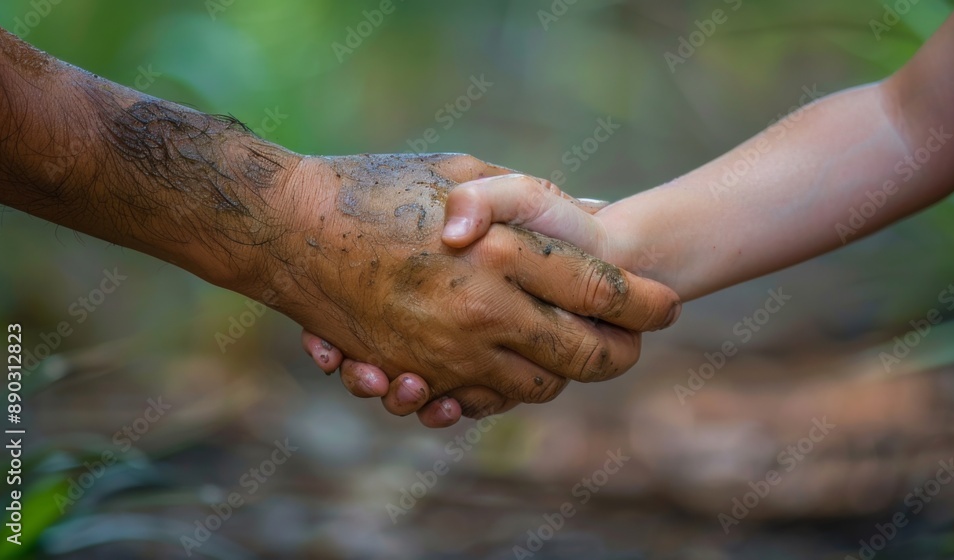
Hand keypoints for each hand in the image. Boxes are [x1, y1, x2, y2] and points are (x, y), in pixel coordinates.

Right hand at [300, 177, 617, 426]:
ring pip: (536, 387)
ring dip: (561, 375)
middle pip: (584, 354)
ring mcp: (447, 349)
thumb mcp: (458, 170)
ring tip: (570, 352)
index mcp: (502, 251)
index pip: (603, 290)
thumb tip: (582, 210)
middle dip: (621, 353)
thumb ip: (522, 196)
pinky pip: (480, 399)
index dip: (648, 303)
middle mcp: (482, 309)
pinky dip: (503, 389)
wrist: (285, 228)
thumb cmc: (374, 185)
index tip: (668, 306)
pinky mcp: (414, 371)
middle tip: (633, 344)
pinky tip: (509, 364)